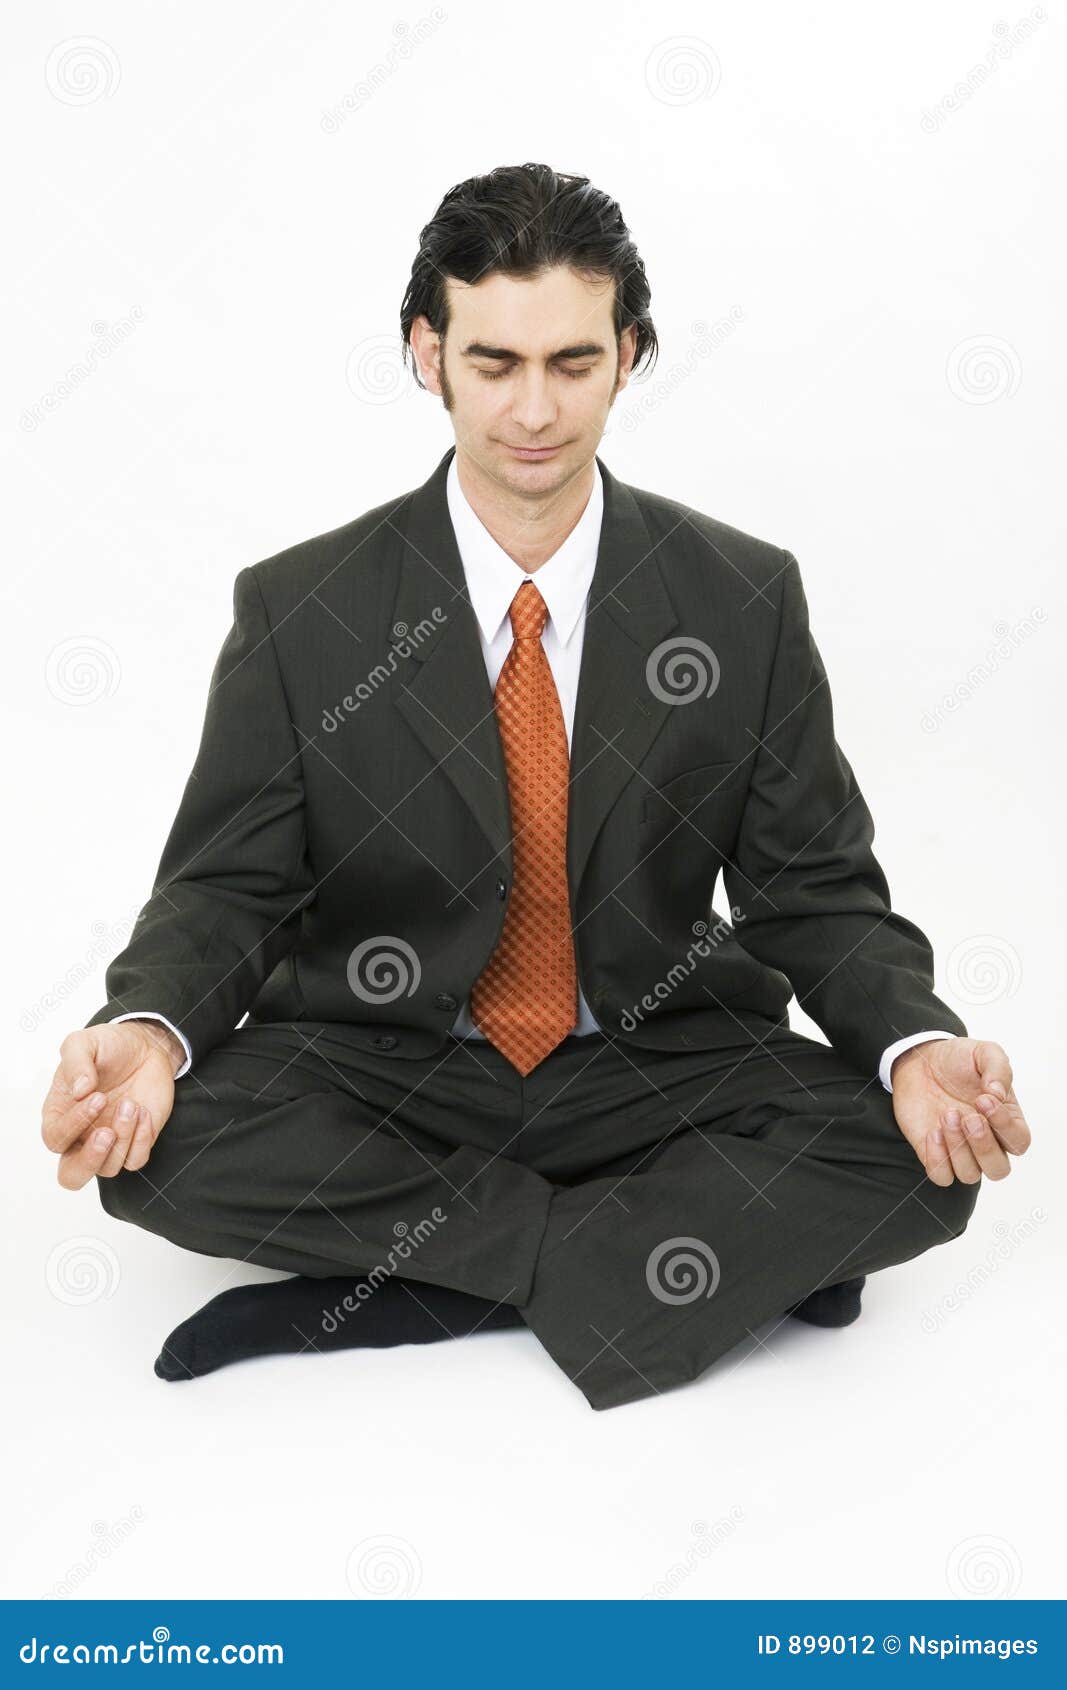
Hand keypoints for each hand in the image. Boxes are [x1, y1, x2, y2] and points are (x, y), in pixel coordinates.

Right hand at [41, 1021, 181, 1188]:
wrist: (145, 1047)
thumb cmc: (107, 1048)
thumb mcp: (84, 1042)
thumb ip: (75, 1062)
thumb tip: (79, 1089)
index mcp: (59, 1115)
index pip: (56, 1138)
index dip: (74, 1124)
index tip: (98, 1097)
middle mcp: (81, 1136)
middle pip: (71, 1176)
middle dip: (89, 1160)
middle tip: (107, 1133)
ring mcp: (109, 1142)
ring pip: (109, 1168)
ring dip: (123, 1138)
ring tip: (132, 1104)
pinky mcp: (136, 1142)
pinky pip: (135, 1160)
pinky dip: (142, 1139)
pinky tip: (144, 1111)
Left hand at [890, 1037, 1030, 1185]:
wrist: (920, 1061)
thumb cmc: (958, 1060)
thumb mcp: (983, 1052)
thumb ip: (998, 1068)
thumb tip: (998, 1093)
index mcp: (1006, 1120)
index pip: (1019, 1141)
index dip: (1005, 1126)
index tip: (984, 1100)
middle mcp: (986, 1141)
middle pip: (998, 1169)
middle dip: (984, 1146)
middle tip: (968, 1117)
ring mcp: (960, 1150)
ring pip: (970, 1175)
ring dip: (958, 1148)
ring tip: (946, 1115)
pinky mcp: (934, 1153)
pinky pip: (941, 1176)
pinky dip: (937, 1159)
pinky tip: (932, 1131)